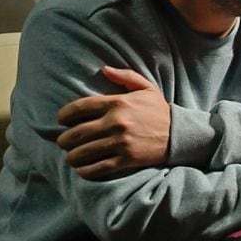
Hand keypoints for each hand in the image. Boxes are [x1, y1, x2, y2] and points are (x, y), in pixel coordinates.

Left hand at [56, 66, 170, 178]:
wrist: (180, 134)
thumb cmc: (160, 111)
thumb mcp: (146, 88)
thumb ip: (125, 76)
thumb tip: (104, 69)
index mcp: (117, 102)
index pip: (79, 107)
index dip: (64, 115)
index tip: (60, 120)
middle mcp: (116, 122)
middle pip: (76, 133)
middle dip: (64, 140)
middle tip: (63, 142)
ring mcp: (121, 142)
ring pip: (83, 152)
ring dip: (72, 157)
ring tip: (71, 157)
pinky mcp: (127, 159)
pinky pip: (98, 167)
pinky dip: (86, 170)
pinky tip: (82, 169)